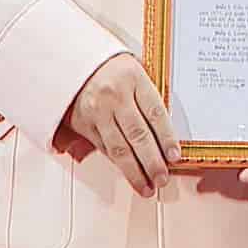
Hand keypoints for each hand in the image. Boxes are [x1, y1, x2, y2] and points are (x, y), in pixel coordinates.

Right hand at [61, 53, 178, 196]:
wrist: (71, 60)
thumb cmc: (111, 67)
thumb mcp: (135, 71)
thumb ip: (149, 97)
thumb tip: (167, 132)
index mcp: (133, 78)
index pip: (155, 113)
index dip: (167, 138)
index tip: (175, 157)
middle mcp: (114, 96)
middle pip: (138, 135)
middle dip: (153, 162)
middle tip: (163, 179)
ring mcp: (97, 111)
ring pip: (119, 148)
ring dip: (134, 172)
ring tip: (147, 187)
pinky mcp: (83, 123)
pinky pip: (104, 148)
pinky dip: (118, 164)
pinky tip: (129, 174)